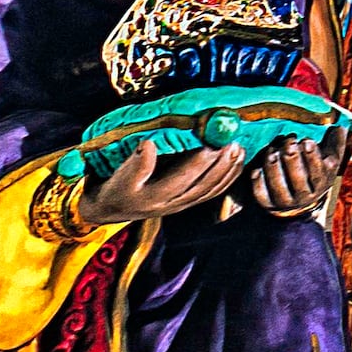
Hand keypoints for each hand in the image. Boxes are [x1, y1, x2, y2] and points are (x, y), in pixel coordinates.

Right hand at [89, 138, 250, 223]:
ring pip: (211, 189)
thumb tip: (149, 144)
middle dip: (220, 164)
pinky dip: (229, 177)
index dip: (197, 163)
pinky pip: (213, 192)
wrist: (113, 209)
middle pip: (202, 185)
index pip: (180, 180)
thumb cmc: (116, 189)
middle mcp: (172, 204)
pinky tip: (237, 161)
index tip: (211, 144)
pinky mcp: (188, 202)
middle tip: (232, 142)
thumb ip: (135, 164)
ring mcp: (182, 204)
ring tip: (239, 148)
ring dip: (228, 169)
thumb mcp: (119, 178)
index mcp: (153, 197)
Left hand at [248, 137, 340, 216]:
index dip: (312, 157)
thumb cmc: (315, 171)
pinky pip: (261, 195)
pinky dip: (258, 182)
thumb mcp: (329, 159)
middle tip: (288, 141)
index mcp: (321, 183)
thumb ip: (335, 143)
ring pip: (278, 186)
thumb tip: (340, 127)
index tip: (306, 140)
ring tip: (272, 151)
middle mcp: (304, 196)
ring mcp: (285, 202)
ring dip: (274, 167)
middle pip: (298, 178)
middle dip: (292, 158)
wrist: (301, 200)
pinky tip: (257, 169)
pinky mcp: (268, 204)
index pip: (318, 172)